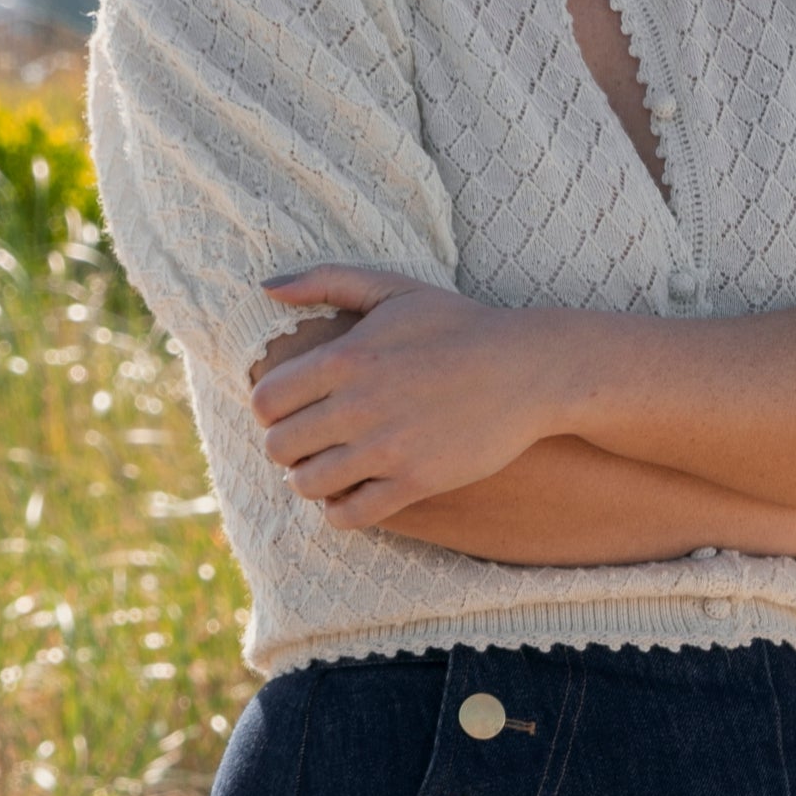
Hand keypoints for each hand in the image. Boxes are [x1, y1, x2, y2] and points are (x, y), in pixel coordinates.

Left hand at [246, 266, 562, 528]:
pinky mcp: (416, 482)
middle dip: (286, 447)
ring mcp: (387, 448)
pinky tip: (352, 493)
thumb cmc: (458, 325)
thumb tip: (267, 286)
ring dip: (308, 480)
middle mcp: (358, 405)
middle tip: (307, 443)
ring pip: (307, 485)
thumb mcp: (393, 288)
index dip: (270, 409)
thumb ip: (326, 280)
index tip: (290, 410)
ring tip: (327, 469)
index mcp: (344, 358)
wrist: (530, 369)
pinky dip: (340, 511)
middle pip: (278, 447)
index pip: (265, 401)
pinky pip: (350, 515)